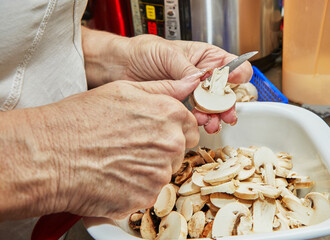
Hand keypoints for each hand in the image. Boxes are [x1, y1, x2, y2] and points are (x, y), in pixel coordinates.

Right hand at [0, 74, 200, 219]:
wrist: (51, 154)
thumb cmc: (81, 119)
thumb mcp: (123, 90)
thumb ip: (162, 89)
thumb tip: (188, 83)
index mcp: (168, 114)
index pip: (191, 126)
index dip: (175, 129)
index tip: (159, 132)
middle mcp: (170, 143)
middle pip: (180, 150)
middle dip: (163, 149)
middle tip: (133, 146)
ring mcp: (160, 173)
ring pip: (164, 172)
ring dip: (148, 169)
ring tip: (119, 160)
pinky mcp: (146, 196)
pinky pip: (149, 192)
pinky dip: (136, 187)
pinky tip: (115, 176)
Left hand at [82, 29, 252, 132]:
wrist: (120, 67)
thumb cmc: (142, 52)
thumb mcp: (167, 54)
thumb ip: (186, 68)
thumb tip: (201, 80)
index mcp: (203, 57)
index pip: (230, 65)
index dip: (235, 76)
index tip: (230, 85)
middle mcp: (201, 75)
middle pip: (224, 91)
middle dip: (226, 103)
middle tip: (225, 113)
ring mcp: (192, 92)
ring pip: (213, 106)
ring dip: (214, 115)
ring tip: (209, 121)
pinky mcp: (181, 105)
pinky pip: (196, 114)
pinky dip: (200, 120)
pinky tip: (198, 122)